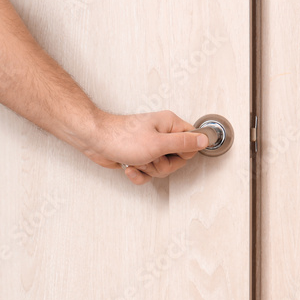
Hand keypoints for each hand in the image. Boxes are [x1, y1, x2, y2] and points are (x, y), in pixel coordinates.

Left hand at [82, 110, 207, 184]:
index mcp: (170, 125)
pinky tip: (130, 167)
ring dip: (148, 169)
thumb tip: (205, 140)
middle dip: (162, 165)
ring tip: (137, 160)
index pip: (192, 143)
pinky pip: (148, 173)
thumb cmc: (121, 137)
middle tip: (151, 158)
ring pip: (162, 168)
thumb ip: (184, 143)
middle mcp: (162, 134)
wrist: (94, 140)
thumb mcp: (158, 144)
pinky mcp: (140, 156)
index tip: (170, 153)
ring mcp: (151, 146)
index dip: (183, 153)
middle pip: (177, 160)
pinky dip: (139, 174)